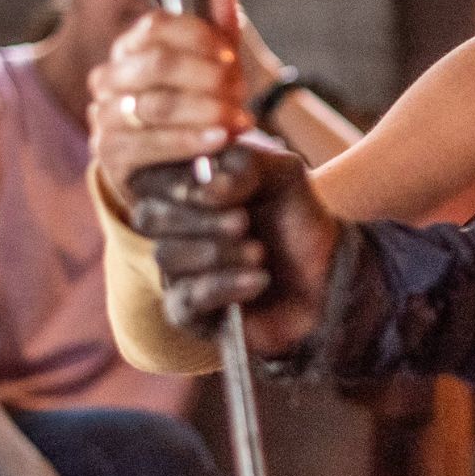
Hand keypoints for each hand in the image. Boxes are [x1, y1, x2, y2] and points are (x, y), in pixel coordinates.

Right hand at [87, 0, 250, 209]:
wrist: (178, 167)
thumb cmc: (198, 107)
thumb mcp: (216, 69)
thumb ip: (221, 29)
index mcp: (132, 47)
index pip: (156, 26)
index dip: (198, 37)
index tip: (230, 55)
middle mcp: (110, 76)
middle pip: (158, 64)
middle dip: (207, 78)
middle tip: (240, 92)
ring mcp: (105, 114)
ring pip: (155, 104)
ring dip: (205, 111)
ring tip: (239, 119)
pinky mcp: (110, 153)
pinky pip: (148, 143)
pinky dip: (189, 140)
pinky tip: (218, 140)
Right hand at [130, 141, 342, 354]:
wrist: (328, 277)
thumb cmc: (298, 220)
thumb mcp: (283, 175)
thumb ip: (247, 162)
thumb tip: (209, 186)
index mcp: (184, 189)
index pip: (147, 176)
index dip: (177, 180)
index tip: (224, 186)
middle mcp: (172, 229)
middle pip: (149, 216)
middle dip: (199, 217)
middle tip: (243, 221)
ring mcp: (177, 272)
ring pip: (167, 256)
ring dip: (218, 252)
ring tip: (260, 253)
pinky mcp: (190, 313)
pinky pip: (187, 299)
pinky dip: (226, 285)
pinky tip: (260, 280)